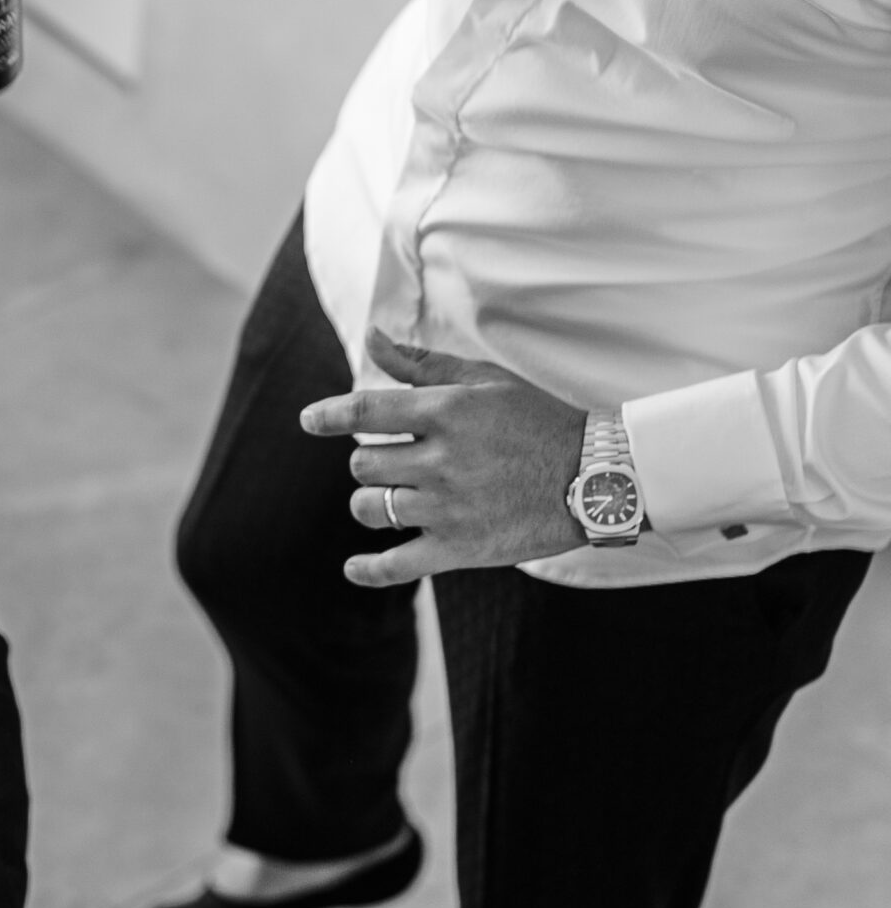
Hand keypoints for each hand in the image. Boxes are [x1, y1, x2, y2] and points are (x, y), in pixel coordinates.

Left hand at [299, 327, 586, 587]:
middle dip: (369, 461)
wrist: (597, 476)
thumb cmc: (538, 419)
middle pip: (364, 464)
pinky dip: (368, 570)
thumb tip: (372, 337)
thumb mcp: (484, 380)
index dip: (328, 415)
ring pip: (371, 509)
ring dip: (370, 503)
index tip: (309, 421)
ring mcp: (449, 509)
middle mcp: (442, 460)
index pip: (365, 411)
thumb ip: (421, 364)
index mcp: (446, 412)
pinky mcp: (461, 549)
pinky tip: (353, 567)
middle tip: (394, 461)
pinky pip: (396, 565)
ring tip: (389, 499)